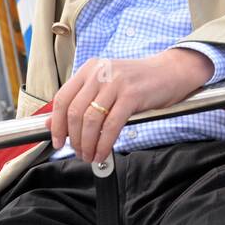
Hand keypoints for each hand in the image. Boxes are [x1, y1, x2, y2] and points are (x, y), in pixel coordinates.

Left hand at [48, 48, 213, 162]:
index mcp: (90, 68)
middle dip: (73, 138)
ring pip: (91, 120)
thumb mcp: (106, 86)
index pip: (62, 98)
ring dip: (87, 144)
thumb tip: (52, 124)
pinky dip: (104, 144)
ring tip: (90, 155)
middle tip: (78, 152)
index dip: (56, 124)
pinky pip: (111, 126)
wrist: (171, 71)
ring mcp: (116, 82)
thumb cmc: (139, 81)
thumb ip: (81, 101)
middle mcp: (100, 72)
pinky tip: (103, 152)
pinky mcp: (132, 95)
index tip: (57, 141)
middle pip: (75, 111)